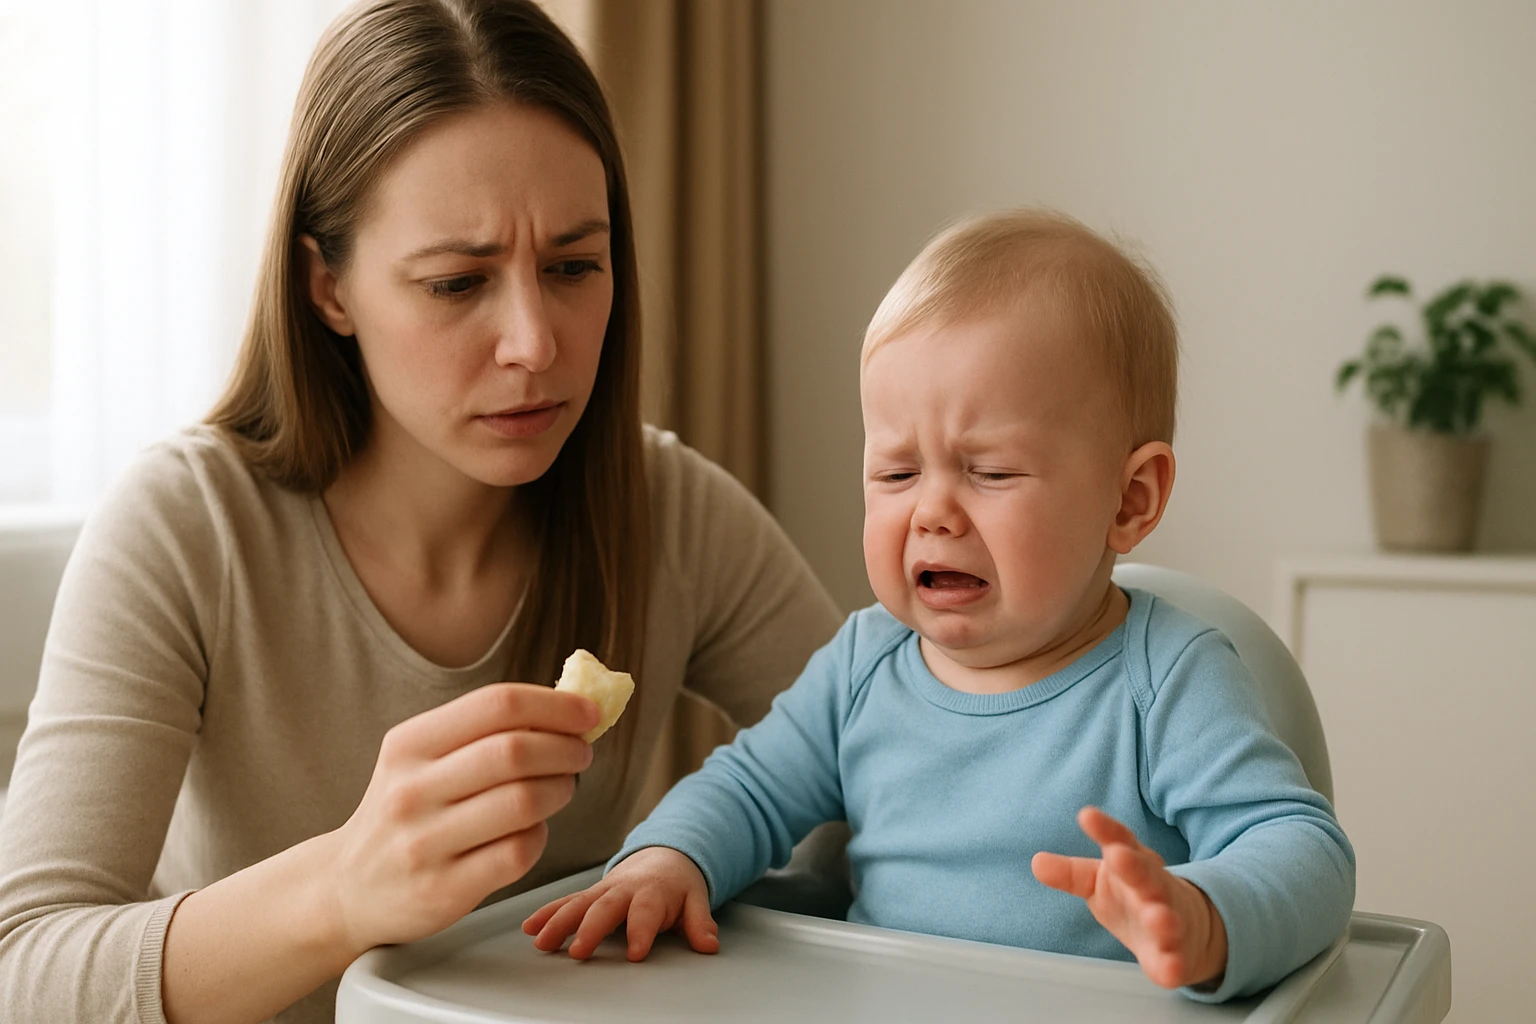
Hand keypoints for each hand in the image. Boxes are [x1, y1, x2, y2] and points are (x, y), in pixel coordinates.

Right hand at [326, 683, 599, 953]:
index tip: (587, 712)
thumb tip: (571, 707)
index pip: (497, 705)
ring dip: (561, 790)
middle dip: (566, 748)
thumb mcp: (422, 759)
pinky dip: (540, 835)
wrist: (349, 887)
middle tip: (580, 754)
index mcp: (409, 744)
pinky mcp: (443, 889)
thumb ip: (484, 731)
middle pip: (516, 751)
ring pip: (524, 801)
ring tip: (562, 788)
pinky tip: (532, 830)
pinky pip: (519, 852)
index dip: (555, 705)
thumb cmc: (408, 811)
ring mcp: (424, 842)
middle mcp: (411, 790)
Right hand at [521, 846, 718, 961]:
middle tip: (578, 951)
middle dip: (591, 929)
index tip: (636, 952)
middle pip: (606, 908)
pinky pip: (566, 902)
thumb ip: (700, 922)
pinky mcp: (590, 894)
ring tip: (543, 942)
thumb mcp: (696, 899)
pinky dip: (547, 913)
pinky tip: (530, 927)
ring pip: (579, 904)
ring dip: (559, 922)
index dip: (641, 931)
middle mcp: (624, 889)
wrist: (664, 856)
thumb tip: (709, 944)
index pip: (646, 912)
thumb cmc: (678, 884)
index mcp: (653, 891)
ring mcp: (604, 891)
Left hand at [1031, 806, 1227, 989]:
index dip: (1104, 829)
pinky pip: (1175, 961)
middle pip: (1146, 875)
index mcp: (1134, 863)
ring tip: (1155, 917)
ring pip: (1167, 918)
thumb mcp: (1098, 880)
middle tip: (1118, 855)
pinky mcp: (1175, 955)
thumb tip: (1036, 862)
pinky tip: (1170, 971)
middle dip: (1134, 867)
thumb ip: (1071, 873)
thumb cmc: (1133, 894)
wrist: (1185, 925)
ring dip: (1162, 919)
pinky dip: (1173, 966)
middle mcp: (1154, 888)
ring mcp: (1170, 920)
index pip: (1120, 840)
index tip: (1086, 816)